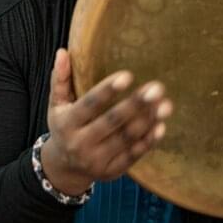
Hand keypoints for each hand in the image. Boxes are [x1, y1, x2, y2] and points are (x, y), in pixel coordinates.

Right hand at [40, 49, 171, 195]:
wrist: (64, 168)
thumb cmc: (63, 127)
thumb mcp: (56, 105)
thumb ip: (60, 79)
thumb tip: (63, 51)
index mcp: (67, 123)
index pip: (88, 105)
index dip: (107, 90)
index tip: (128, 75)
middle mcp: (80, 143)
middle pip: (111, 122)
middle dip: (135, 105)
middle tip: (156, 87)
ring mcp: (97, 160)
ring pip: (126, 139)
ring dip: (147, 121)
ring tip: (165, 104)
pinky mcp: (112, 171)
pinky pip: (133, 155)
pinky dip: (148, 141)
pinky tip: (161, 126)